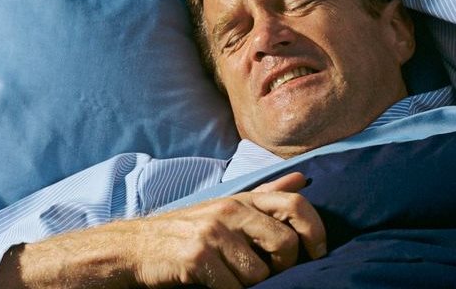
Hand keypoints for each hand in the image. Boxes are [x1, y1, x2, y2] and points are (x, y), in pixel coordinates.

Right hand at [0, 172, 325, 288]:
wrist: (138, 247)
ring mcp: (214, 233)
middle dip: (285, 267)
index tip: (317, 253)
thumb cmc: (190, 230)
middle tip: (273, 276)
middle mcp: (231, 211)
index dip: (316, 230)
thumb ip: (267, 195)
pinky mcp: (197, 257)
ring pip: (259, 273)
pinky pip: (233, 288)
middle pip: (285, 243)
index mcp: (244, 199)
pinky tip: (216, 286)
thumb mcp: (230, 207)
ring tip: (233, 278)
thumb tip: (303, 177)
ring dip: (251, 285)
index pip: (295, 204)